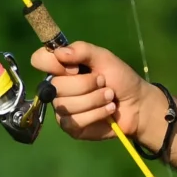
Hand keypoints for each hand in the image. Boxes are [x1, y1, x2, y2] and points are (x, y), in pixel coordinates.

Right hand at [30, 40, 156, 146]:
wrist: (138, 104)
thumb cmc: (120, 78)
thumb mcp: (104, 57)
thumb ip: (82, 50)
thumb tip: (59, 53)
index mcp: (61, 68)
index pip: (39, 60)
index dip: (54, 63)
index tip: (77, 67)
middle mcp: (57, 88)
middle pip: (56, 85)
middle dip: (86, 84)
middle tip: (104, 83)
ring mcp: (62, 108)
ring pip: (66, 104)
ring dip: (94, 100)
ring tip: (110, 97)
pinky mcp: (71, 126)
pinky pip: (74, 121)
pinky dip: (96, 114)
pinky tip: (108, 111)